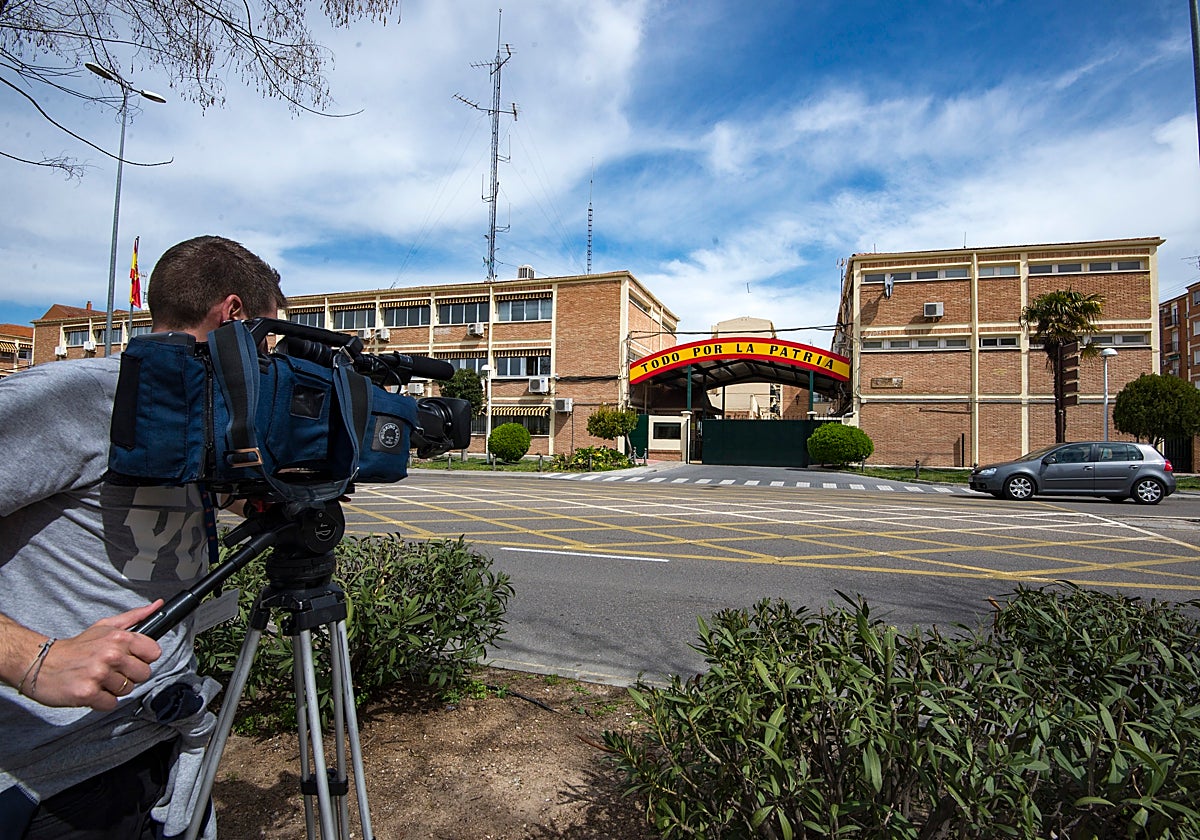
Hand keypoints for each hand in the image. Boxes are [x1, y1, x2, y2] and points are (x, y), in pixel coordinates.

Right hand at [26, 601, 164, 710]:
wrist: (41, 663)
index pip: (154, 653)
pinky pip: (111, 704)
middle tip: (111, 670)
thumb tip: (157, 606)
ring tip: (98, 679)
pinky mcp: (88, 693)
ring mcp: (99, 675)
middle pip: (143, 674)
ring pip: (127, 690)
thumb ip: (134, 617)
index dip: (143, 657)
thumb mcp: (105, 626)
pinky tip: (91, 690)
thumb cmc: (76, 647)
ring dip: (114, 688)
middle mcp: (111, 655)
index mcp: (119, 638)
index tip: (130, 658)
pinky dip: (102, 701)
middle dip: (129, 675)